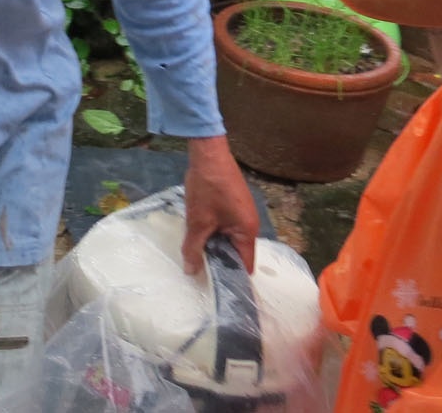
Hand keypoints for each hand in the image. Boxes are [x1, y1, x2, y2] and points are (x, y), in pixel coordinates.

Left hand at [182, 135, 258, 274]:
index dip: (232, 278)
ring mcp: (243, 212)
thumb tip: (192, 272)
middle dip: (220, 261)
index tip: (218, 289)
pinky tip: (199, 234)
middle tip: (201, 274)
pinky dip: (215, 232)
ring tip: (198, 256)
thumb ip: (194, 248)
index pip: (245, 264)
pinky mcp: (234, 203)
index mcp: (248, 231)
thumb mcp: (198, 222)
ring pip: (229, 238)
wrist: (208, 152)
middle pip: (237, 252)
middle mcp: (250, 223)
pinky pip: (226, 226)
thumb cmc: (207, 188)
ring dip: (215, 245)